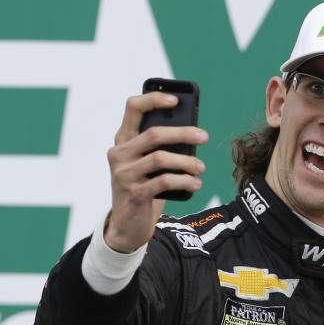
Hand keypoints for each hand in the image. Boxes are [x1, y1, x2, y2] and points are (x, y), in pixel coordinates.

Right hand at [104, 91, 207, 252]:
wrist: (128, 225)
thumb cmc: (145, 187)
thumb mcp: (148, 165)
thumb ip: (160, 148)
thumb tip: (193, 133)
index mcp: (123, 140)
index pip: (133, 108)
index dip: (154, 99)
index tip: (177, 100)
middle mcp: (119, 154)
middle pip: (154, 134)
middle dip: (183, 133)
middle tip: (204, 136)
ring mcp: (124, 174)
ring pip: (161, 158)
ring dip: (187, 162)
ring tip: (201, 168)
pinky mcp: (134, 194)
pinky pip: (164, 181)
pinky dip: (185, 181)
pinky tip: (196, 184)